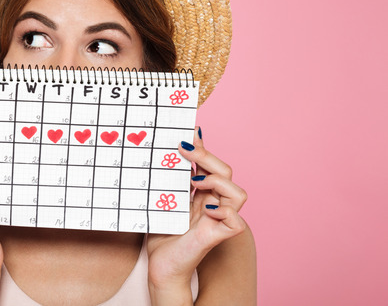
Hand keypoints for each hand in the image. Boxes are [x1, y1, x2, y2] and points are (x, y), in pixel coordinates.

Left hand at [146, 126, 247, 294]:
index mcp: (202, 194)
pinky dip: (225, 212)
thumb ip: (169, 179)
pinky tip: (207, 209)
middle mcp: (213, 204)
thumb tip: (168, 150)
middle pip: (225, 172)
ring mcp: (217, 220)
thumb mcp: (162, 199)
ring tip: (195, 181)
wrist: (160, 266)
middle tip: (182, 148)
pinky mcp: (217, 237)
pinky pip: (236, 222)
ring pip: (238, 193)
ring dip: (218, 181)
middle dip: (206, 156)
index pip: (210, 164)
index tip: (188, 131)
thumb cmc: (161, 234)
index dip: (202, 148)